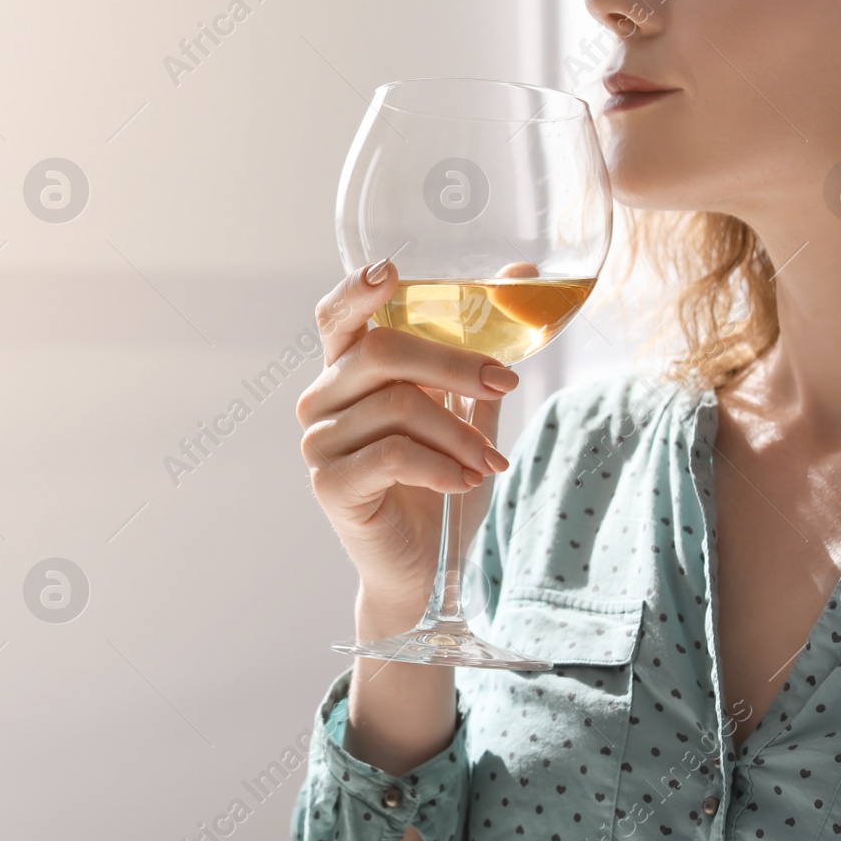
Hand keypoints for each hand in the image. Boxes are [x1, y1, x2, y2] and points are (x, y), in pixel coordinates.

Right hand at [296, 259, 535, 617]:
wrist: (427, 567)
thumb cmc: (440, 483)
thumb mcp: (466, 409)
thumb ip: (481, 352)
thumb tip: (521, 275)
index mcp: (347, 372)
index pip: (337, 316)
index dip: (358, 290)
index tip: (392, 272)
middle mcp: (322, 400)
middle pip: (382, 350)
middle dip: (456, 363)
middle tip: (507, 385)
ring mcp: (320, 442)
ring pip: (398, 405)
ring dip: (459, 433)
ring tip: (489, 463)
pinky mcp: (330, 484)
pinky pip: (391, 454)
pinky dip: (441, 465)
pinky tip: (465, 480)